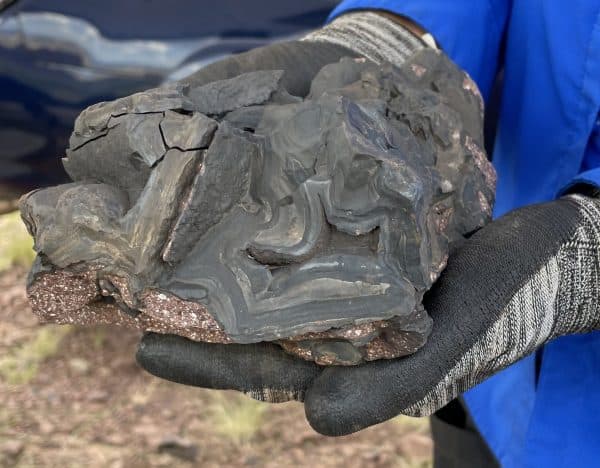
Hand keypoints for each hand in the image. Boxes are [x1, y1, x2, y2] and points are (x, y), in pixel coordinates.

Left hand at [138, 195, 599, 434]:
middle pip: (257, 324)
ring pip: (278, 283)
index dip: (206, 362)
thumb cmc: (502, 309)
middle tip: (138, 289)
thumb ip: (386, 389)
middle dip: (200, 311)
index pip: (265, 369)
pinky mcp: (366, 250)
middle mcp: (343, 328)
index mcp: (354, 365)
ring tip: (177, 246)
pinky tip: (247, 210)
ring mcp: (351, 287)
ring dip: (229, 269)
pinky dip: (275, 234)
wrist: (543, 258)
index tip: (144, 344)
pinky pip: (309, 246)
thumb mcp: (446, 353)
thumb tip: (315, 420)